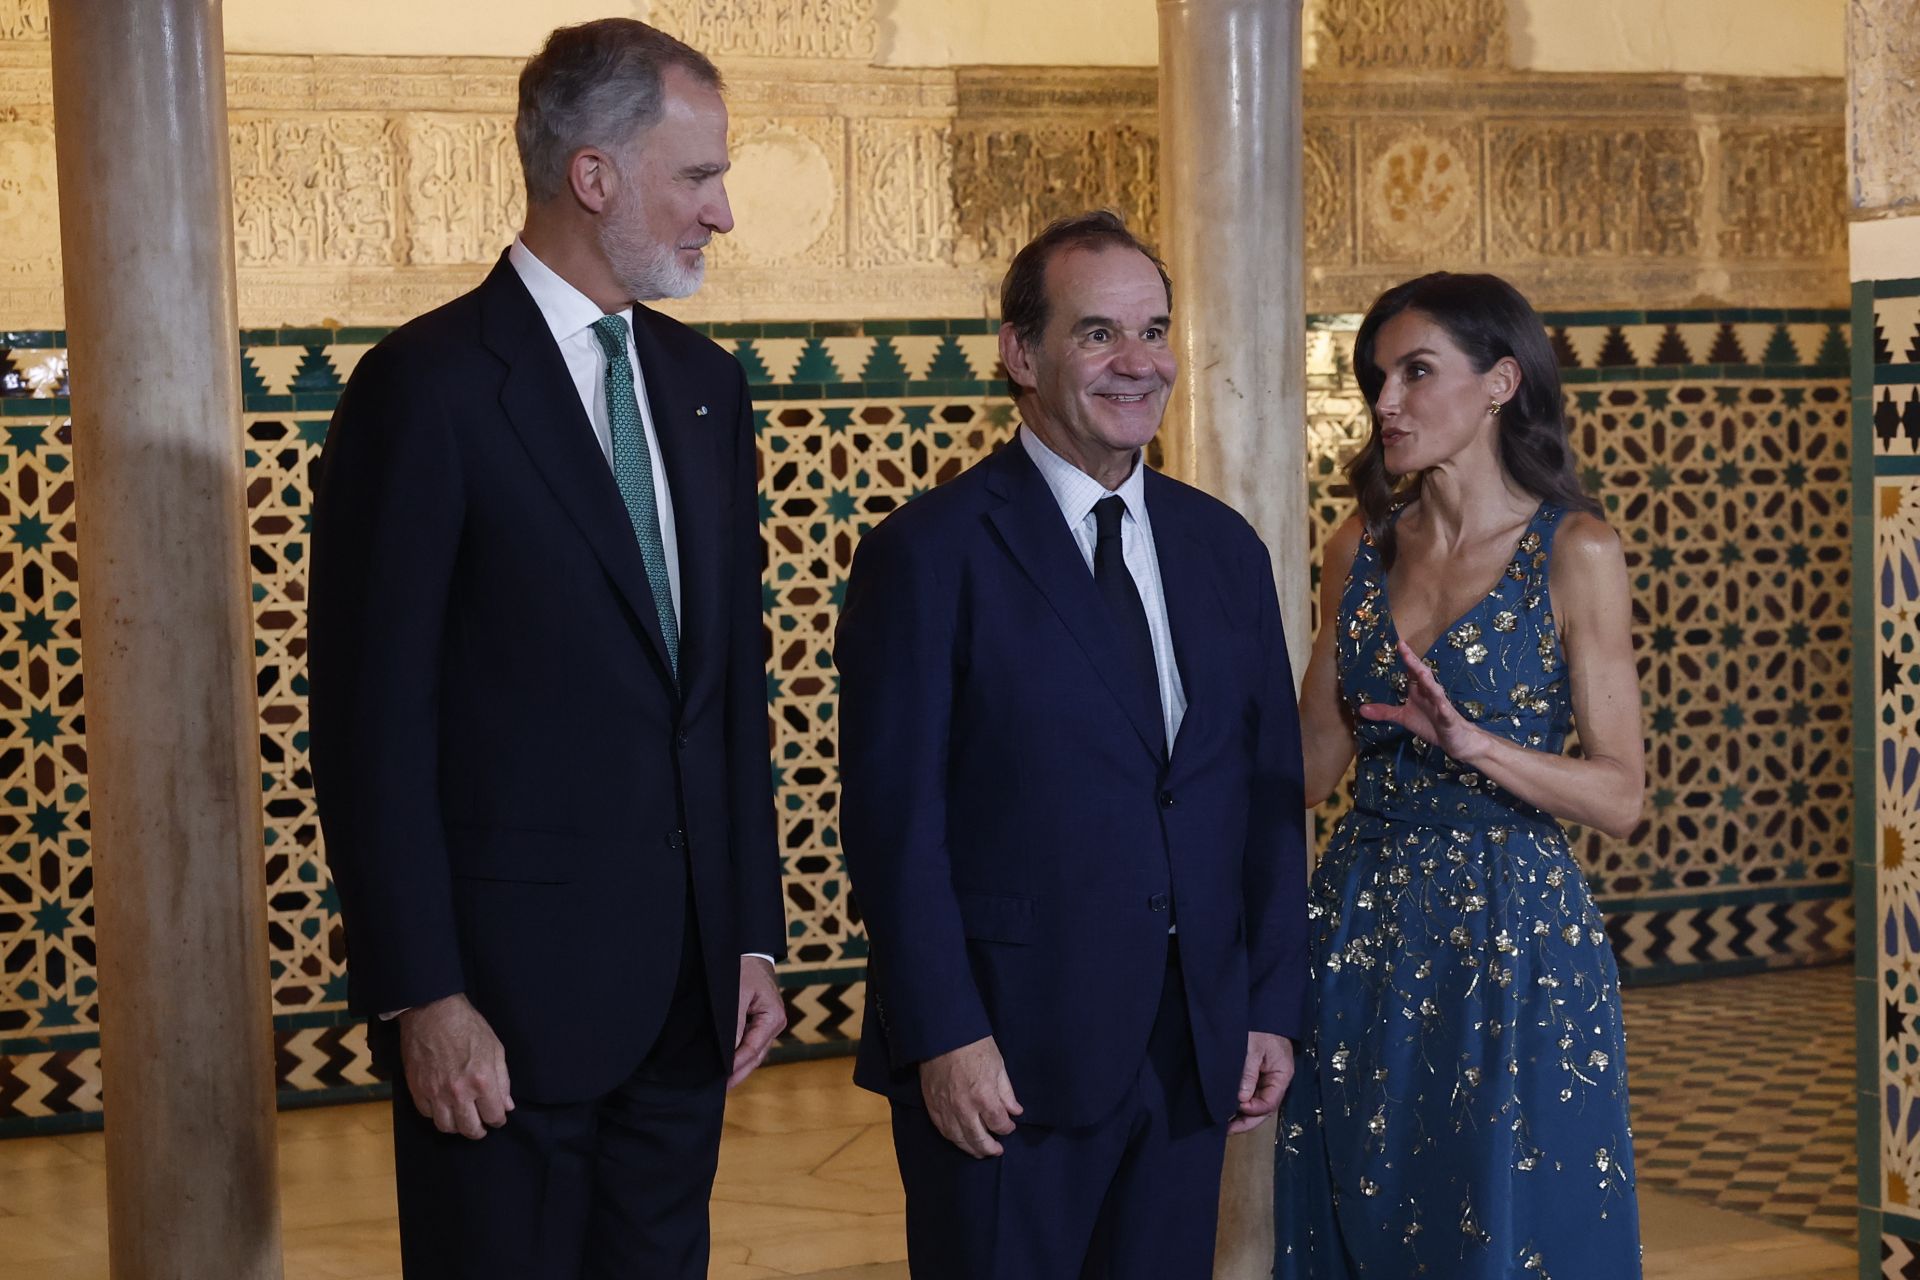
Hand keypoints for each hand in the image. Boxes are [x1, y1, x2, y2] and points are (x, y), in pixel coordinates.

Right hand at [397, 992, 512, 1139]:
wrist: (431, 1012)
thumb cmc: (467, 1026)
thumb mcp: (495, 1048)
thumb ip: (502, 1080)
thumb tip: (507, 1105)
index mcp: (482, 1081)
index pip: (494, 1116)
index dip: (498, 1120)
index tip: (497, 1117)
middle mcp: (458, 1093)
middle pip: (469, 1129)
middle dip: (478, 1130)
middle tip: (480, 1125)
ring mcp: (435, 1093)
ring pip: (446, 1127)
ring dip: (456, 1126)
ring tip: (461, 1118)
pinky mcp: (417, 1089)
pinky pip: (427, 1114)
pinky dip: (436, 1114)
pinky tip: (443, 1106)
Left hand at [729, 955, 786, 1089]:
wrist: (749, 949)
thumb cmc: (743, 968)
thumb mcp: (736, 993)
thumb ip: (734, 1023)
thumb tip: (729, 1052)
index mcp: (774, 1017)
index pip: (753, 1049)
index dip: (736, 1065)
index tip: (721, 1078)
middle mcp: (774, 1024)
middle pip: (756, 1056)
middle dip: (738, 1073)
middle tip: (719, 1090)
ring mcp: (768, 1025)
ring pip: (754, 1053)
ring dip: (739, 1067)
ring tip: (721, 1083)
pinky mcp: (760, 1022)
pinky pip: (750, 1044)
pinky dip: (739, 1055)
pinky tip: (726, 1065)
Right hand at [919, 1035, 1022, 1157]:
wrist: (943, 1035)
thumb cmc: (974, 1046)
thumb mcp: (998, 1066)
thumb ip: (1006, 1093)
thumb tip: (1015, 1111)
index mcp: (984, 1096)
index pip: (998, 1124)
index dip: (1007, 1128)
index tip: (1009, 1126)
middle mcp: (964, 1108)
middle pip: (978, 1139)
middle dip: (990, 1147)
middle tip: (997, 1150)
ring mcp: (946, 1109)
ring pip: (959, 1139)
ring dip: (971, 1148)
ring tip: (980, 1152)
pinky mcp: (932, 1106)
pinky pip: (943, 1130)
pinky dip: (954, 1139)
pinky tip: (961, 1140)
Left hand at [1229, 1031, 1294, 1134]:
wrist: (1261, 1010)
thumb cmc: (1260, 1027)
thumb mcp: (1253, 1048)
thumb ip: (1248, 1073)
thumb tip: (1241, 1099)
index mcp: (1282, 1075)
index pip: (1270, 1102)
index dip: (1254, 1109)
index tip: (1238, 1107)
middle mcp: (1277, 1081)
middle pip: (1265, 1109)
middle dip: (1247, 1121)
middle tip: (1227, 1129)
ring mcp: (1268, 1079)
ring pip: (1258, 1104)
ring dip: (1243, 1115)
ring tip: (1225, 1124)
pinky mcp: (1258, 1076)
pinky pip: (1252, 1094)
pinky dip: (1241, 1103)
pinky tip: (1228, 1109)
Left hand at [1359, 637, 1492, 762]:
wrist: (1454, 739)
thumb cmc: (1430, 724)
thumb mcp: (1403, 717)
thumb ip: (1384, 711)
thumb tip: (1361, 709)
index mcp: (1419, 690)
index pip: (1412, 671)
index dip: (1407, 658)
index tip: (1399, 643)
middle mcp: (1430, 693)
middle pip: (1423, 676)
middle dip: (1415, 663)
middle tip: (1405, 650)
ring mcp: (1441, 705)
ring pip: (1436, 691)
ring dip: (1429, 682)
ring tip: (1422, 672)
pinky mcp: (1449, 719)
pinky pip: (1446, 713)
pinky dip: (1443, 708)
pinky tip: (1441, 705)